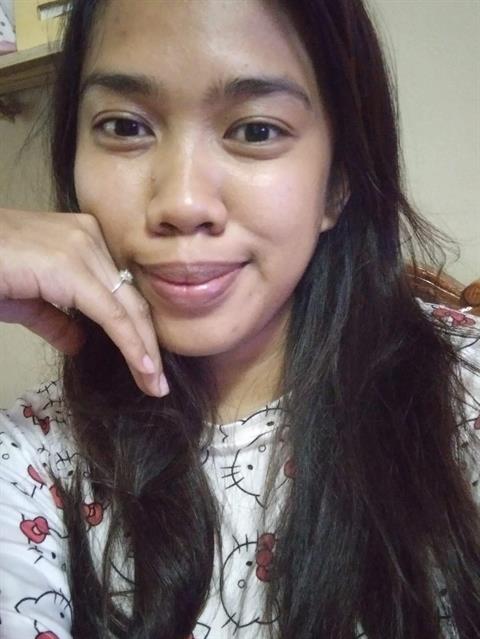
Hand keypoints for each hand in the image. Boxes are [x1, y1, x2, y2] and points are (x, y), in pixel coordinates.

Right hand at [0, 208, 167, 397]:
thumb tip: (79, 343)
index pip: (120, 292)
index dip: (137, 330)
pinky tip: (142, 367)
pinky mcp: (70, 266)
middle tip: (158, 383)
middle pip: (131, 299)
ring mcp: (82, 247)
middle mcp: (89, 237)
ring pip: (127, 308)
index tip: (148, 367)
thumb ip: (55, 319)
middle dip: (148, 344)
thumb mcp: (25, 300)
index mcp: (82, 239)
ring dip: (145, 351)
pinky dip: (130, 343)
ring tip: (154, 385)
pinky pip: (111, 313)